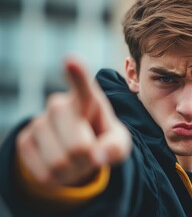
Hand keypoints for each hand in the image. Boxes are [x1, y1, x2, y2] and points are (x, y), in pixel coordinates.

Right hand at [16, 58, 131, 185]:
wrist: (80, 152)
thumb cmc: (104, 141)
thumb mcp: (119, 144)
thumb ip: (115, 148)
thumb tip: (96, 156)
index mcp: (88, 101)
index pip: (83, 87)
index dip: (77, 75)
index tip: (71, 60)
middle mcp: (60, 105)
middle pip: (78, 145)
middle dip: (89, 159)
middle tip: (92, 154)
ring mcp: (39, 122)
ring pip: (59, 161)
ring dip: (74, 170)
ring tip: (77, 159)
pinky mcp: (25, 140)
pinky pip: (43, 172)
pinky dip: (58, 178)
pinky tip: (62, 165)